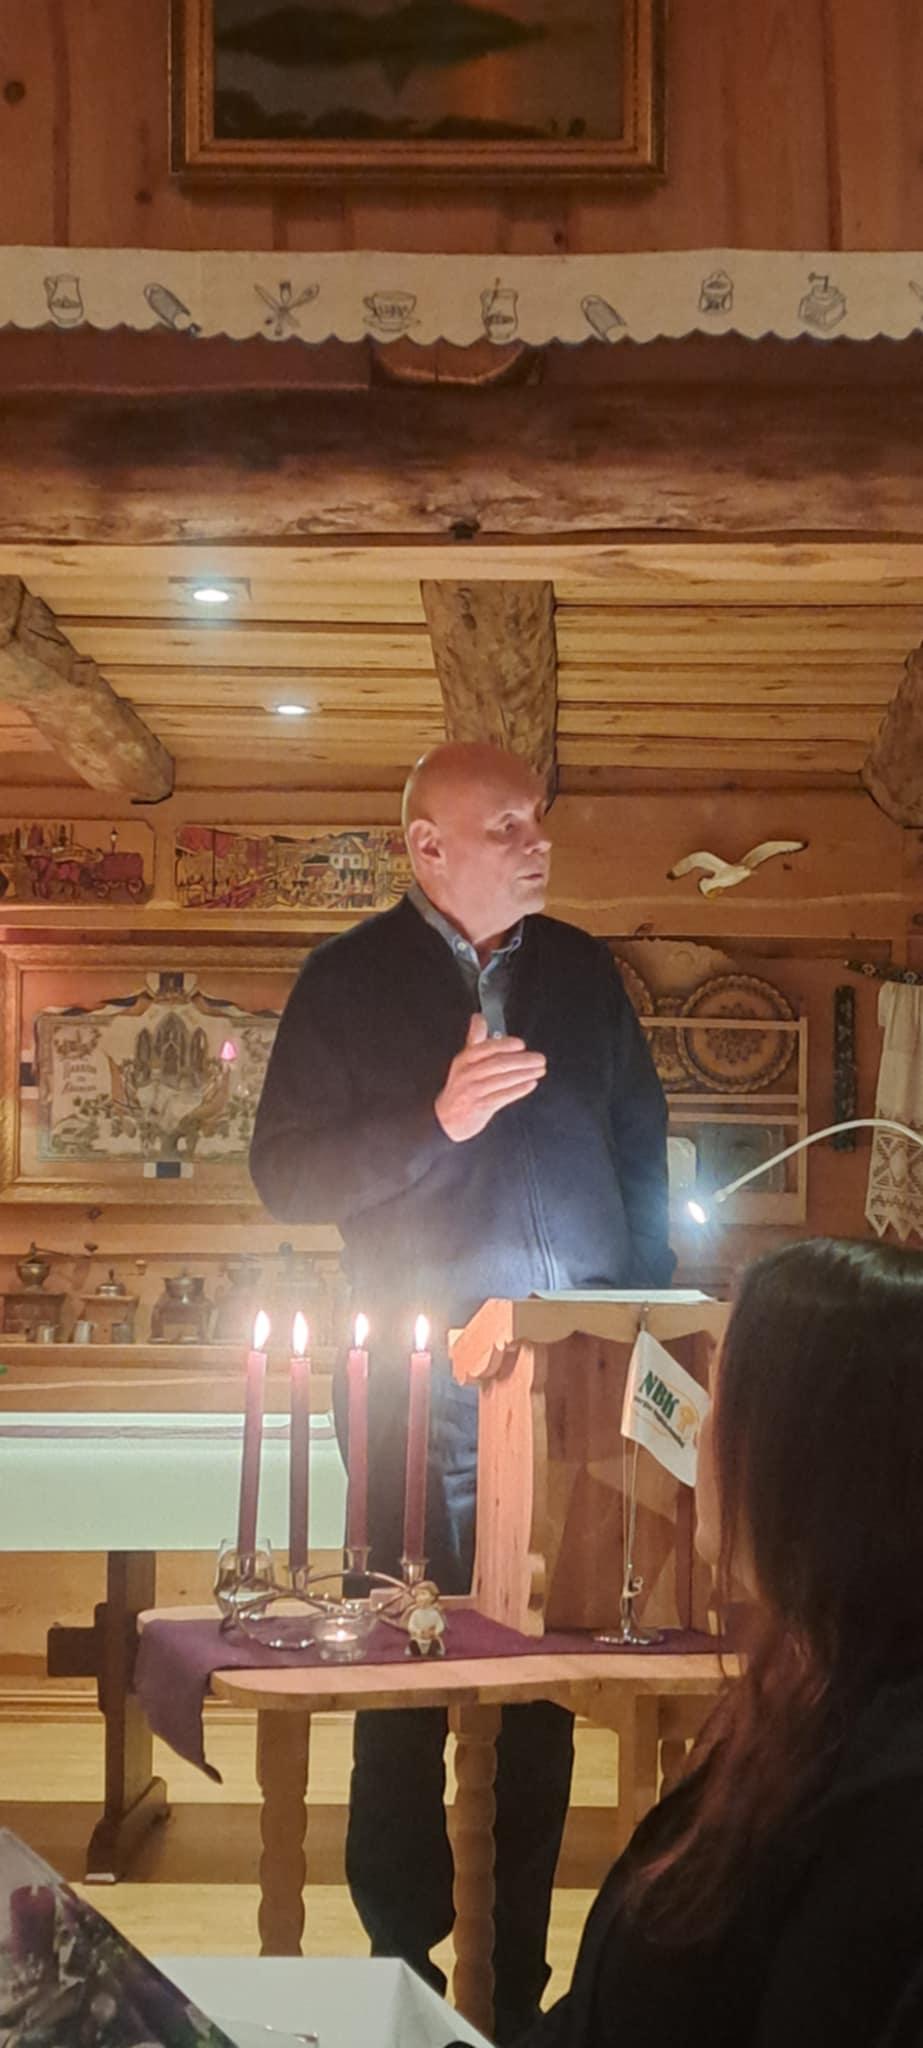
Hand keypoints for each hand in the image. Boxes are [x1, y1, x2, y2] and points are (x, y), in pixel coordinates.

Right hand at [434, 1012, 546, 1143]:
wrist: (447, 1118)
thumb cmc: (461, 1086)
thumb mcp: (464, 1061)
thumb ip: (475, 1039)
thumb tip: (479, 1017)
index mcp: (465, 1060)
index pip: (485, 1048)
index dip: (504, 1045)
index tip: (521, 1044)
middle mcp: (468, 1074)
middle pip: (498, 1064)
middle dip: (522, 1061)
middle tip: (539, 1058)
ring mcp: (474, 1091)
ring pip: (503, 1080)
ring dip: (525, 1074)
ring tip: (539, 1070)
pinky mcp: (481, 1107)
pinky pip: (503, 1097)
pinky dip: (519, 1090)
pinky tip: (530, 1084)